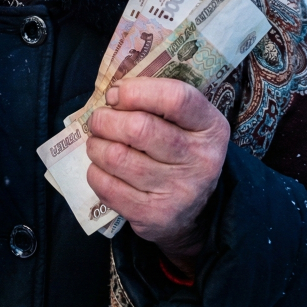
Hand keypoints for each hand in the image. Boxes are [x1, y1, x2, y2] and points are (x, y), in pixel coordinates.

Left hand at [86, 78, 228, 271]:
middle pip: (138, 128)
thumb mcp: (186, 124)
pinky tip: (102, 168)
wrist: (196, 212)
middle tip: (99, 120)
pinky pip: (106, 185)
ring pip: (116, 156)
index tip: (116, 94)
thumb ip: (157, 102)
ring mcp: (177, 191)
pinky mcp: (153, 215)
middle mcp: (200, 161)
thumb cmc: (181, 153)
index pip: (176, 98)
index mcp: (211, 129)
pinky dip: (95, 171)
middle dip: (105, 119)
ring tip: (98, 143)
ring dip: (96, 145)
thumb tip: (112, 93)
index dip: (136, 91)